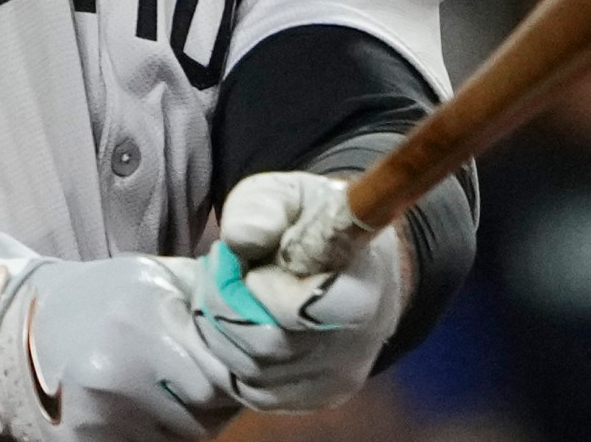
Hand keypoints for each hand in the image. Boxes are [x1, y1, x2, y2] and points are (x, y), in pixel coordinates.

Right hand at [0, 229, 234, 440]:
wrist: (24, 318)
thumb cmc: (104, 295)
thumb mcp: (154, 276)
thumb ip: (208, 292)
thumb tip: (265, 305)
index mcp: (145, 322)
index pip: (220, 378)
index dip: (235, 378)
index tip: (236, 369)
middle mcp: (120, 370)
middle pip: (203, 416)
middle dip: (214, 405)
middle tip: (208, 386)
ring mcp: (97, 411)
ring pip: (178, 439)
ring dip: (187, 423)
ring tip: (172, 393)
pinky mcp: (79, 439)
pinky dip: (154, 436)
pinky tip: (146, 409)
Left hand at [188, 172, 404, 411]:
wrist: (350, 261)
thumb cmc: (315, 221)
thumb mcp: (289, 194)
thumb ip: (263, 206)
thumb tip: (240, 238)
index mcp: (368, 279)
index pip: (321, 307)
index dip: (271, 291)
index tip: (254, 267)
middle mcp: (362, 339)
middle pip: (272, 344)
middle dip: (229, 306)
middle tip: (223, 273)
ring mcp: (339, 376)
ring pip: (254, 371)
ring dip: (222, 331)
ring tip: (230, 293)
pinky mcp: (316, 397)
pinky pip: (252, 391)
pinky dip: (231, 358)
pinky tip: (238, 323)